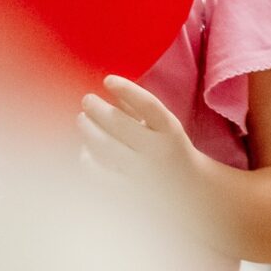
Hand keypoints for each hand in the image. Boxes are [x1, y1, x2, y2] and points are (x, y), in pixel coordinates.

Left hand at [78, 74, 207, 187]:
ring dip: (88, 129)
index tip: (108, 80)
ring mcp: (141, 171)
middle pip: (119, 124)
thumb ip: (138, 108)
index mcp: (170, 131)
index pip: (148, 104)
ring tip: (82, 119)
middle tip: (87, 100)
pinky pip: (98, 172)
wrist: (189, 190)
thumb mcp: (164, 127)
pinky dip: (87, 158)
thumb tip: (110, 87)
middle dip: (97, 108)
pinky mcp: (127, 190)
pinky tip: (85, 150)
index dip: (127, 89)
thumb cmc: (170, 150)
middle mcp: (157, 150)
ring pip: (104, 146)